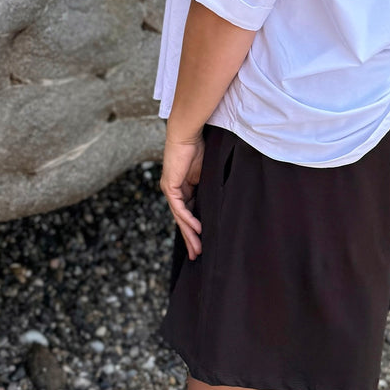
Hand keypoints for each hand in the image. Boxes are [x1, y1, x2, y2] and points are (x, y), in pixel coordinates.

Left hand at [160, 133, 205, 260]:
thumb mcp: (206, 173)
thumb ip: (208, 187)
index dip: (194, 228)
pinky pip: (180, 208)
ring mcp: (170, 190)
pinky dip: (188, 219)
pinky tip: (197, 230)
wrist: (186, 134)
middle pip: (182, 220)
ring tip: (197, 250)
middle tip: (196, 255)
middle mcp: (174, 191)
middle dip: (190, 238)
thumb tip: (220, 200)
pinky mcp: (170, 187)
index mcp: (183, 188)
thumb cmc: (198, 148)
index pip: (188, 213)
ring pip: (180, 218)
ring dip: (189, 234)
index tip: (203, 241)